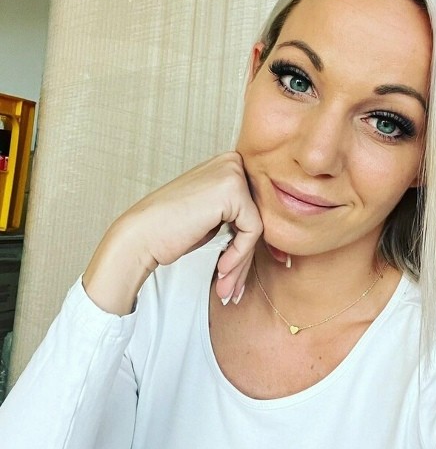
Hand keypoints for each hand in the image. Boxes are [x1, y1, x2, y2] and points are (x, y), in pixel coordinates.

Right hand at [82, 153, 262, 313]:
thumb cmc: (172, 230)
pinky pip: (253, 231)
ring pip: (258, 227)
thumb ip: (243, 218)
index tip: (259, 268)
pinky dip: (239, 255)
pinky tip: (221, 270)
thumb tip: (281, 246)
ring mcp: (233, 172)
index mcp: (229, 164)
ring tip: (227, 288)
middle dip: (247, 258)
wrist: (140, 235)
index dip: (257, 242)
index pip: (257, 207)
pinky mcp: (232, 189)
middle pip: (259, 217)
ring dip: (242, 263)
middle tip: (234, 288)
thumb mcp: (215, 219)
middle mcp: (233, 161)